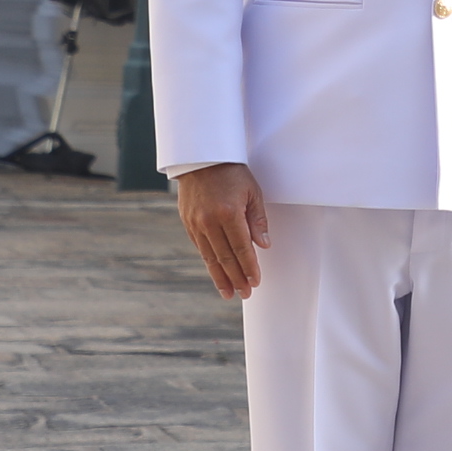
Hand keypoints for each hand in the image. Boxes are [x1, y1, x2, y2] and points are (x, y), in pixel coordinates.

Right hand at [176, 163, 272, 300]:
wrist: (201, 157)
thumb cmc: (232, 172)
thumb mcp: (252, 191)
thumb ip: (257, 220)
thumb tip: (263, 245)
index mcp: (229, 213)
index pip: (242, 248)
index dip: (249, 267)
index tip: (256, 282)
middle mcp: (210, 221)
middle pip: (225, 257)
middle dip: (237, 278)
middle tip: (245, 293)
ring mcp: (196, 223)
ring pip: (210, 257)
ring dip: (221, 277)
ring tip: (229, 293)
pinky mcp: (187, 222)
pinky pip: (200, 247)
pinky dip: (209, 262)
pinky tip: (217, 273)